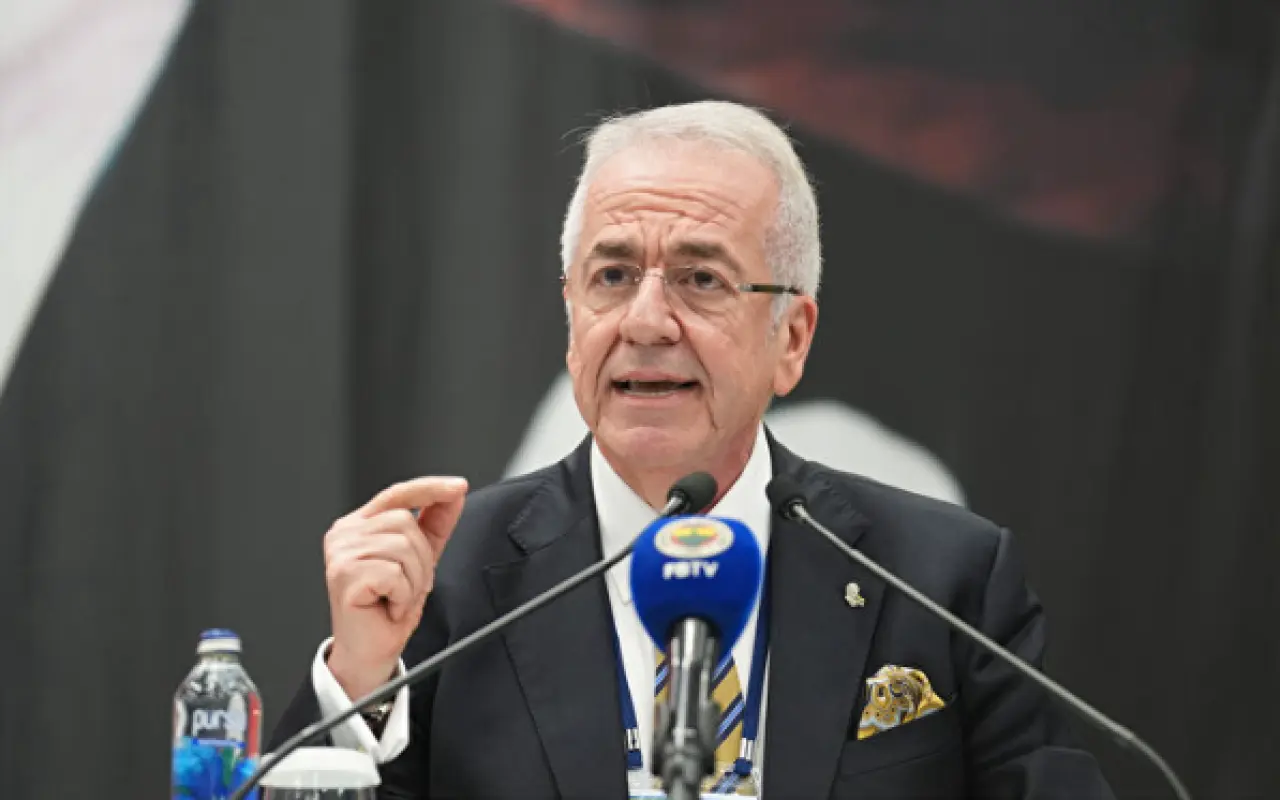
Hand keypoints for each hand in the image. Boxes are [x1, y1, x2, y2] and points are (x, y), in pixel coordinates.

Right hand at [323, 476, 467, 699]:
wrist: (369, 651)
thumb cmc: (387, 608)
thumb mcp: (420, 560)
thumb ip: (434, 525)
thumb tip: (454, 494)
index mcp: (360, 525)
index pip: (398, 494)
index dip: (430, 488)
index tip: (459, 486)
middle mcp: (345, 533)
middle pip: (405, 522)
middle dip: (421, 559)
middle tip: (407, 587)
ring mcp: (340, 552)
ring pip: (403, 547)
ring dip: (413, 580)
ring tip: (397, 597)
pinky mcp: (344, 574)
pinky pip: (394, 573)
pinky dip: (402, 595)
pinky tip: (388, 606)